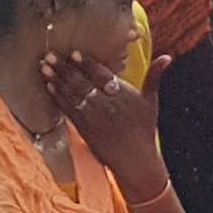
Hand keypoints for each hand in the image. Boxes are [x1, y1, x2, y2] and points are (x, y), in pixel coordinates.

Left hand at [44, 46, 168, 198]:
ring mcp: (93, 116)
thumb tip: (168, 56)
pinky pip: (68, 109)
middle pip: (81, 82)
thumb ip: (155, 76)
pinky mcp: (84, 127)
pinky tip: (49, 87)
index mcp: (121, 93)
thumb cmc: (144, 129)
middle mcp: (105, 103)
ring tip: (44, 67)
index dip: (86, 63)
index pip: (101, 74)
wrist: (134, 159)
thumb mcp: (151, 101)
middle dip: (64, 68)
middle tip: (50, 55)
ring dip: (56, 79)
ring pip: (71, 94)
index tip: (74, 53)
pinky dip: (57, 97)